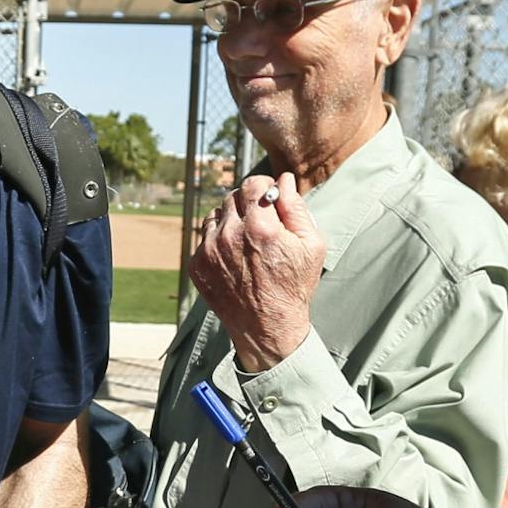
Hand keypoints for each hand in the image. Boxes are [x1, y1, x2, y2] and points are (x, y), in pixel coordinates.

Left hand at [189, 174, 326, 371]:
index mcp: (260, 227)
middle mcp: (229, 235)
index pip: (252, 184)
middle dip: (248, 203)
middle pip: (233, 196)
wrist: (267, 327)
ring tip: (247, 241)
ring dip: (230, 220)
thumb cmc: (294, 286)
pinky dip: (217, 240)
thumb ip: (296, 208)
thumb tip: (284, 180)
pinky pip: (204, 237)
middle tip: (261, 223)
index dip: (263, 187)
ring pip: (216, 215)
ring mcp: (209, 250)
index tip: (269, 198)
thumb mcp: (311, 246)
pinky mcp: (197, 264)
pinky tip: (234, 257)